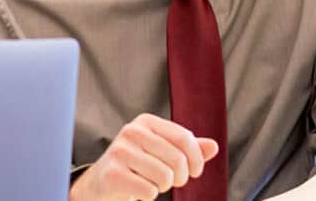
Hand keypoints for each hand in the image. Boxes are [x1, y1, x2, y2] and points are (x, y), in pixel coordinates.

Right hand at [68, 113, 219, 200]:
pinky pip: (148, 191)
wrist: (101, 182)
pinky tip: (137, 189)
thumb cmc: (137, 166)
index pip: (185, 139)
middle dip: (179, 178)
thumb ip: (188, 149)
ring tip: (151, 183)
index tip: (194, 172)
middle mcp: (131, 132)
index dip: (196, 160)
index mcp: (146, 122)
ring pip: (164, 177)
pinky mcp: (112, 174)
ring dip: (162, 187)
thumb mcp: (163, 152)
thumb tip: (214, 146)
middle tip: (169, 181)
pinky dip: (148, 196)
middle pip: (177, 160)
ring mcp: (119, 152)